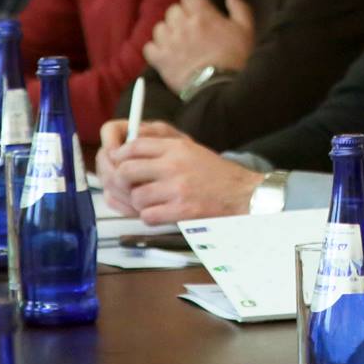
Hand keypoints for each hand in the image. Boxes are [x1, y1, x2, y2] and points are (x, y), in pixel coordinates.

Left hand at [96, 122, 259, 223]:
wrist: (244, 194)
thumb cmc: (217, 176)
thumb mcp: (192, 151)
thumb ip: (163, 150)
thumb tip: (128, 154)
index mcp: (177, 147)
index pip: (134, 146)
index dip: (120, 156)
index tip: (118, 163)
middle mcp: (175, 165)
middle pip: (127, 170)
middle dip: (122, 182)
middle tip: (129, 187)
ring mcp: (177, 188)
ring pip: (136, 197)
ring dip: (140, 204)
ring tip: (153, 202)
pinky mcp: (182, 210)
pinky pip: (148, 216)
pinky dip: (151, 217)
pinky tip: (162, 213)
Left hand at [142, 0, 254, 91]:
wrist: (220, 88)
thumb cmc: (237, 58)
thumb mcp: (246, 30)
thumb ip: (239, 7)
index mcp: (203, 15)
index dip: (194, 2)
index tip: (200, 12)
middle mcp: (183, 25)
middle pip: (173, 10)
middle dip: (181, 17)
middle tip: (191, 29)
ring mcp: (169, 42)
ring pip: (160, 27)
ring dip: (168, 32)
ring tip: (178, 42)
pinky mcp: (160, 60)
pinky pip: (149, 47)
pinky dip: (156, 49)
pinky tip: (166, 54)